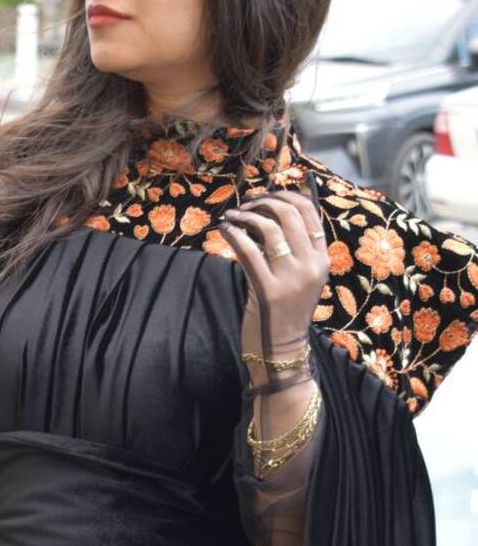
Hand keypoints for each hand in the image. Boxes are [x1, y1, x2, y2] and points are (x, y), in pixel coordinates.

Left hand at [220, 184, 329, 367]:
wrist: (282, 350)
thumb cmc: (286, 313)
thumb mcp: (301, 278)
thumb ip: (296, 248)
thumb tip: (280, 209)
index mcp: (322, 259)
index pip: (309, 212)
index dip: (286, 195)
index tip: (265, 196)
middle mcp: (310, 265)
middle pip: (290, 213)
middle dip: (264, 202)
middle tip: (246, 205)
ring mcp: (290, 278)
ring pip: (269, 228)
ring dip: (246, 216)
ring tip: (232, 217)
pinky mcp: (268, 290)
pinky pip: (248, 250)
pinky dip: (234, 234)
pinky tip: (225, 230)